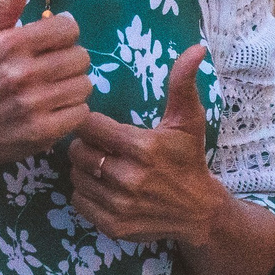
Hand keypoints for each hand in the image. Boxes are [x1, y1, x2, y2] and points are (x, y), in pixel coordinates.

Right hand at [0, 0, 93, 180]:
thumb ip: (8, 3)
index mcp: (9, 44)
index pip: (68, 28)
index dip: (64, 36)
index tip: (51, 45)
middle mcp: (22, 73)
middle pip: (81, 56)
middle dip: (69, 62)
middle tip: (51, 71)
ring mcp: (34, 104)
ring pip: (85, 85)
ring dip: (73, 87)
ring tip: (52, 91)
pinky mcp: (44, 132)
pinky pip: (82, 111)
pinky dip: (72, 112)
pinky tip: (53, 111)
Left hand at [67, 44, 228, 244]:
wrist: (199, 211)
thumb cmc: (188, 158)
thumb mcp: (188, 119)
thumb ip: (183, 83)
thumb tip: (196, 48)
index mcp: (143, 148)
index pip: (89, 126)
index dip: (90, 122)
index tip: (99, 124)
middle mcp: (129, 178)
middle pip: (78, 151)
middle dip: (85, 144)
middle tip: (98, 144)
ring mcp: (120, 206)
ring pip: (76, 176)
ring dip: (83, 168)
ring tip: (100, 164)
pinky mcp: (113, 226)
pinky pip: (79, 202)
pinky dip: (85, 192)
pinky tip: (101, 185)